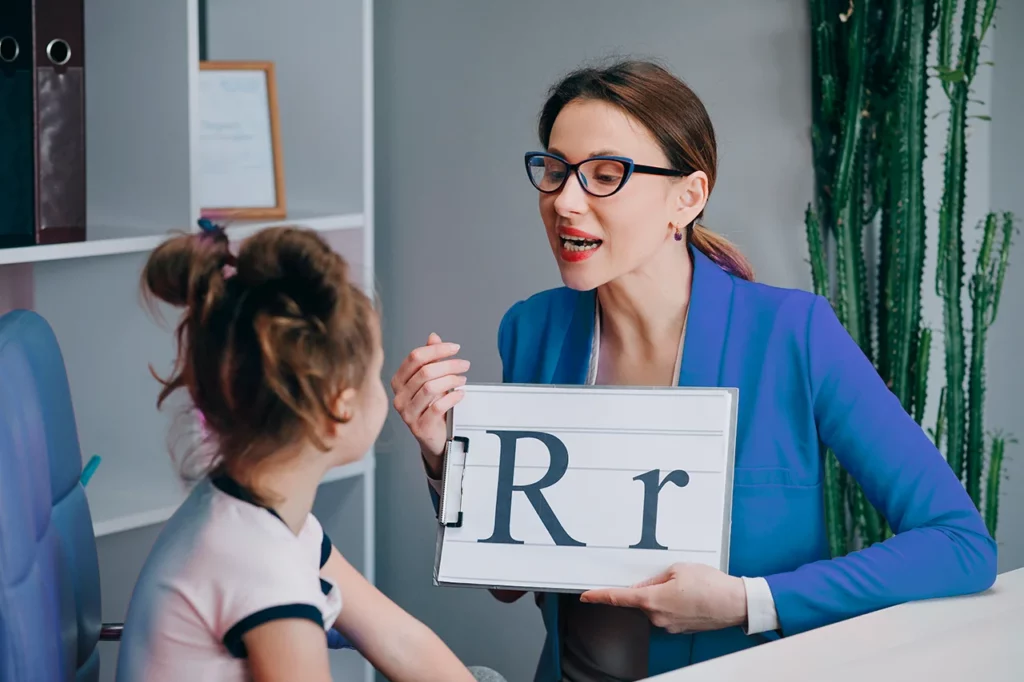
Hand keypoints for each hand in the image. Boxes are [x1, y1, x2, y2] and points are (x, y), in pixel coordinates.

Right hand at [391, 333, 470, 467]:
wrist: (434, 438)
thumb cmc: (431, 407)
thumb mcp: (430, 380)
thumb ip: (430, 359)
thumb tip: (433, 337)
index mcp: (398, 381)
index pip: (414, 357)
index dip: (436, 350)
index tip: (455, 348)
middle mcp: (399, 396)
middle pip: (424, 372)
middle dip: (449, 365)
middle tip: (464, 364)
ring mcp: (407, 413)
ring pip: (431, 388)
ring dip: (452, 380)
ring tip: (463, 380)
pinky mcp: (420, 427)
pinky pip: (438, 407)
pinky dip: (452, 398)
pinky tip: (460, 394)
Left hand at [579, 563, 746, 633]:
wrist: (734, 604)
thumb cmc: (711, 586)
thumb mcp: (677, 570)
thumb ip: (655, 578)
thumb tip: (645, 586)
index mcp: (652, 600)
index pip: (618, 598)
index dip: (600, 596)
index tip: (587, 596)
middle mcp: (658, 617)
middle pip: (642, 599)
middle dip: (652, 587)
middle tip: (674, 578)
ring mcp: (669, 625)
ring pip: (656, 605)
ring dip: (665, 595)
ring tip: (688, 587)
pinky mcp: (679, 629)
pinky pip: (668, 612)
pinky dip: (675, 603)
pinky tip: (691, 596)